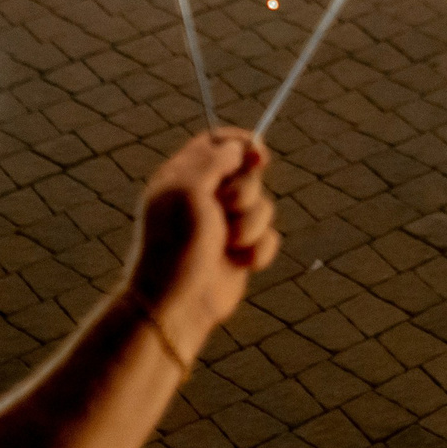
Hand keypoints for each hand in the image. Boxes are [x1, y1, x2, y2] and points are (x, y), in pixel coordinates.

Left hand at [126, 130, 278, 361]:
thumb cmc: (176, 246)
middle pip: (248, 173)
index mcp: (184, 176)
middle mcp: (205, 197)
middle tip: (223, 209)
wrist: (177, 305)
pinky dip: (258, 250)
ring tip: (226, 243)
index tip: (257, 154)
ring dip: (250, 226)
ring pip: (264, 206)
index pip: (216, 142)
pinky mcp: (241, 251)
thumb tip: (241, 145)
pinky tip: (239, 263)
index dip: (240, 143)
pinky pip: (270, 237)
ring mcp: (224, 225)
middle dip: (244, 193)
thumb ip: (216, 159)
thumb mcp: (189, 191)